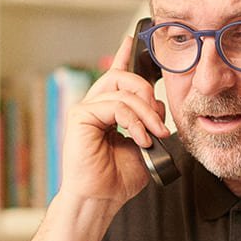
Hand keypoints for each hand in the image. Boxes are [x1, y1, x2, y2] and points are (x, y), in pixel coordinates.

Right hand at [58, 34, 171, 203]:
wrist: (100, 200)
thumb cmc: (117, 179)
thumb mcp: (143, 144)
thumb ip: (149, 122)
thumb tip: (158, 107)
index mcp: (106, 111)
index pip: (115, 76)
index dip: (123, 56)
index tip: (132, 40)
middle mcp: (93, 106)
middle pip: (121, 76)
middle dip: (147, 92)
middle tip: (160, 120)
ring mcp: (85, 110)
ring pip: (122, 90)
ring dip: (146, 113)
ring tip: (155, 135)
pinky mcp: (80, 116)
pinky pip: (115, 105)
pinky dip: (134, 121)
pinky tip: (140, 138)